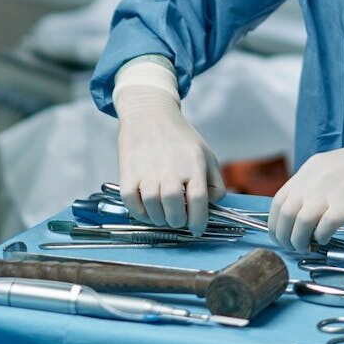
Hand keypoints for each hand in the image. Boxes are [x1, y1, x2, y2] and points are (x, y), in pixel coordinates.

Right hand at [115, 80, 225, 235]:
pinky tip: (147, 209)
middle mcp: (171, 167)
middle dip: (177, 221)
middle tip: (178, 220)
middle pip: (174, 208)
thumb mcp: (206, 154)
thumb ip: (215, 182)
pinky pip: (131, 202)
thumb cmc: (181, 138)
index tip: (197, 230)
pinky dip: (139, 212)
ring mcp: (147, 169)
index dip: (199, 221)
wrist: (150, 113)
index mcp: (193, 163)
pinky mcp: (128, 171)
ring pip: (153, 208)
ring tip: (163, 215)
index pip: (199, 200)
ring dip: (159, 219)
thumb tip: (211, 206)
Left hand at [268, 133, 343, 251]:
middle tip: (292, 247)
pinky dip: (320, 239)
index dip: (275, 222)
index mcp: (311, 168)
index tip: (280, 235)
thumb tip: (303, 208)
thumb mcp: (335, 166)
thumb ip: (317, 183)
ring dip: (299, 241)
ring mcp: (330, 192)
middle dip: (283, 236)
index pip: (279, 200)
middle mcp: (315, 179)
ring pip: (299, 224)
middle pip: (285, 214)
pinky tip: (326, 240)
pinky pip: (322, 229)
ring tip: (307, 247)